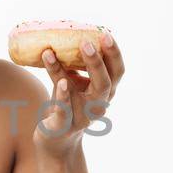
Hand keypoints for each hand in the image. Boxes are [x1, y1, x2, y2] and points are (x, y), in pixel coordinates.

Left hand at [33, 31, 125, 157]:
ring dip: (67, 73)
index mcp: (104, 91)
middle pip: (105, 82)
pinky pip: (64, 111)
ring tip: (56, 52)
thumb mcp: (72, 82)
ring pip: (83, 96)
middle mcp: (98, 105)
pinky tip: (61, 83)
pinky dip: (62, 97)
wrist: (56, 138)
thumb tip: (66, 33)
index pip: (117, 71)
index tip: (106, 35)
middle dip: (97, 62)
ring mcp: (83, 118)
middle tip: (87, 43)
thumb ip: (73, 64)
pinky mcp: (64, 127)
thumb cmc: (66, 104)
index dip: (114, 54)